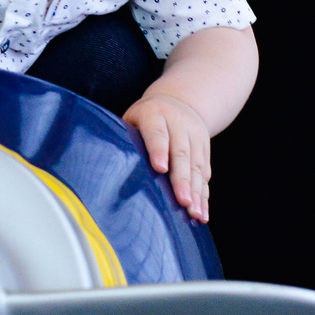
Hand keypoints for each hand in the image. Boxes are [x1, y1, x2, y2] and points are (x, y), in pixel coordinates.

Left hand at [122, 92, 210, 222]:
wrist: (180, 100)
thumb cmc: (144, 117)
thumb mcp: (132, 119)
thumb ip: (124, 139)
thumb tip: (109, 172)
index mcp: (155, 114)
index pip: (157, 133)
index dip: (158, 150)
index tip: (160, 168)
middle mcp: (179, 124)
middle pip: (181, 153)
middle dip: (182, 179)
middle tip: (183, 201)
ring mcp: (195, 137)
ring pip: (196, 166)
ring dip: (196, 192)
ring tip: (195, 214)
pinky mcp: (205, 149)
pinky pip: (205, 174)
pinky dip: (204, 195)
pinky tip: (202, 213)